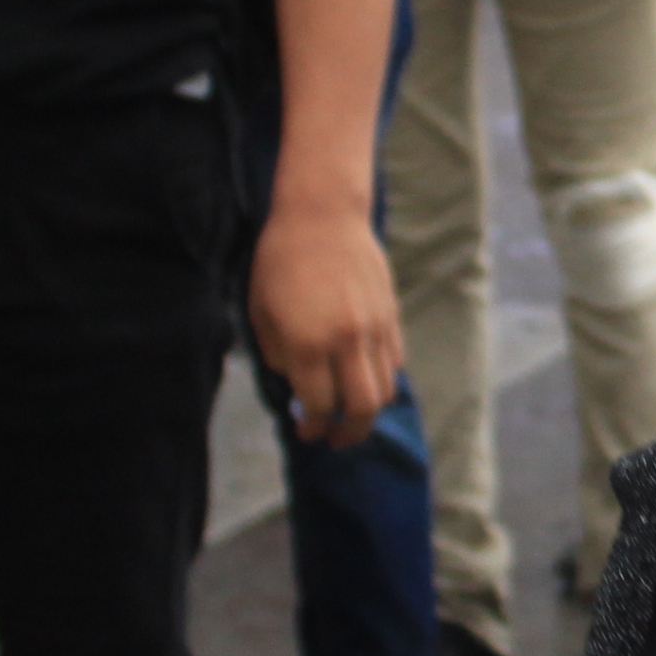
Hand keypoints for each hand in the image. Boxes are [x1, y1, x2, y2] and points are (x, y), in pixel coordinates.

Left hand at [249, 192, 403, 449]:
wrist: (322, 216)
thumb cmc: (279, 261)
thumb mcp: (260, 312)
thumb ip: (278, 355)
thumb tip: (297, 383)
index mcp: (307, 343)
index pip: (319, 405)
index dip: (313, 426)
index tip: (305, 430)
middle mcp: (346, 341)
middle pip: (363, 408)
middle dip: (350, 433)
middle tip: (336, 439)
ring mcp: (374, 329)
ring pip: (386, 388)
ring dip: (369, 408)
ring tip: (353, 411)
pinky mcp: (391, 315)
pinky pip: (395, 361)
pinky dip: (382, 378)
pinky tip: (364, 376)